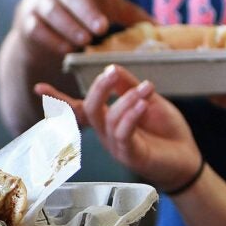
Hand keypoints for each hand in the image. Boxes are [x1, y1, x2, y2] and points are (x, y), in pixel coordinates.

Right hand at [14, 0, 152, 54]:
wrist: (41, 21)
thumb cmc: (85, 12)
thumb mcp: (108, 9)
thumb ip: (133, 16)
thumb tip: (165, 28)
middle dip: (86, 10)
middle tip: (101, 27)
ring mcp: (42, 3)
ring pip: (53, 11)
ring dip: (69, 26)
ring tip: (84, 40)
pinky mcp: (28, 21)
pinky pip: (37, 28)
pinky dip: (51, 38)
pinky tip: (65, 49)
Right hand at [34, 65, 201, 190]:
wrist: (187, 158)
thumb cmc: (167, 131)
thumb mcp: (148, 101)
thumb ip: (129, 86)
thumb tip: (112, 67)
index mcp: (108, 120)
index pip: (80, 108)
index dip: (59, 99)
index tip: (37, 87)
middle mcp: (107, 133)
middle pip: (90, 109)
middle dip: (99, 88)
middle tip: (112, 71)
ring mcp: (117, 145)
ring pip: (108, 118)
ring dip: (127, 99)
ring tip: (147, 87)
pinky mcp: (130, 155)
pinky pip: (123, 133)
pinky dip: (131, 115)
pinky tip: (143, 104)